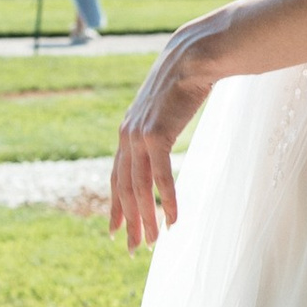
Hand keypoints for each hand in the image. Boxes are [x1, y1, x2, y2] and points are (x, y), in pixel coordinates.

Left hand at [109, 27, 219, 248]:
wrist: (191, 57)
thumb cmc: (183, 82)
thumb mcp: (163, 109)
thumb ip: (157, 126)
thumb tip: (161, 136)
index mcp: (127, 132)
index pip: (117, 177)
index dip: (116, 206)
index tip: (115, 229)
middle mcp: (127, 137)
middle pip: (125, 189)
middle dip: (130, 221)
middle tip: (133, 248)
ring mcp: (139, 137)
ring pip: (139, 189)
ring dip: (146, 219)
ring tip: (152, 242)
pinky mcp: (156, 135)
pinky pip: (161, 178)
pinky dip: (168, 202)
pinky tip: (175, 221)